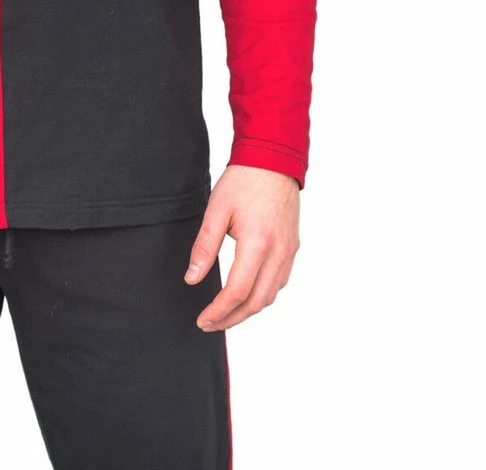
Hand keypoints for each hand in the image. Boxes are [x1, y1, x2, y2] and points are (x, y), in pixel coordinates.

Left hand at [185, 164, 299, 331]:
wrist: (273, 161)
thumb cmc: (242, 182)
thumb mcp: (216, 210)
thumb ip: (204, 247)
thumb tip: (192, 279)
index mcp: (258, 244)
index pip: (237, 292)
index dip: (218, 311)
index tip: (202, 320)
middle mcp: (278, 252)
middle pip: (256, 302)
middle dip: (232, 318)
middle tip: (210, 324)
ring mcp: (289, 251)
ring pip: (270, 295)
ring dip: (248, 310)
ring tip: (224, 314)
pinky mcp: (292, 247)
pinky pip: (279, 281)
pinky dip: (262, 295)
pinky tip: (246, 294)